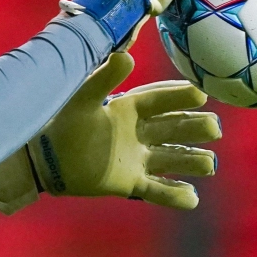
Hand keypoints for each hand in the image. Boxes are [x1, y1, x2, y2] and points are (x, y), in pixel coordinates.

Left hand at [0, 53, 221, 213]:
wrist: (43, 158)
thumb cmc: (61, 121)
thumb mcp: (82, 97)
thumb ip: (104, 79)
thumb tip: (126, 56)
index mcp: (127, 107)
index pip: (160, 100)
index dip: (179, 97)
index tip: (200, 94)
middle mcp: (137, 132)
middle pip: (173, 128)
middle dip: (194, 127)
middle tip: (213, 128)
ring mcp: (135, 158)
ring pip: (171, 158)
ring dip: (192, 160)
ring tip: (209, 164)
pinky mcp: (129, 183)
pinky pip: (157, 189)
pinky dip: (174, 195)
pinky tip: (193, 199)